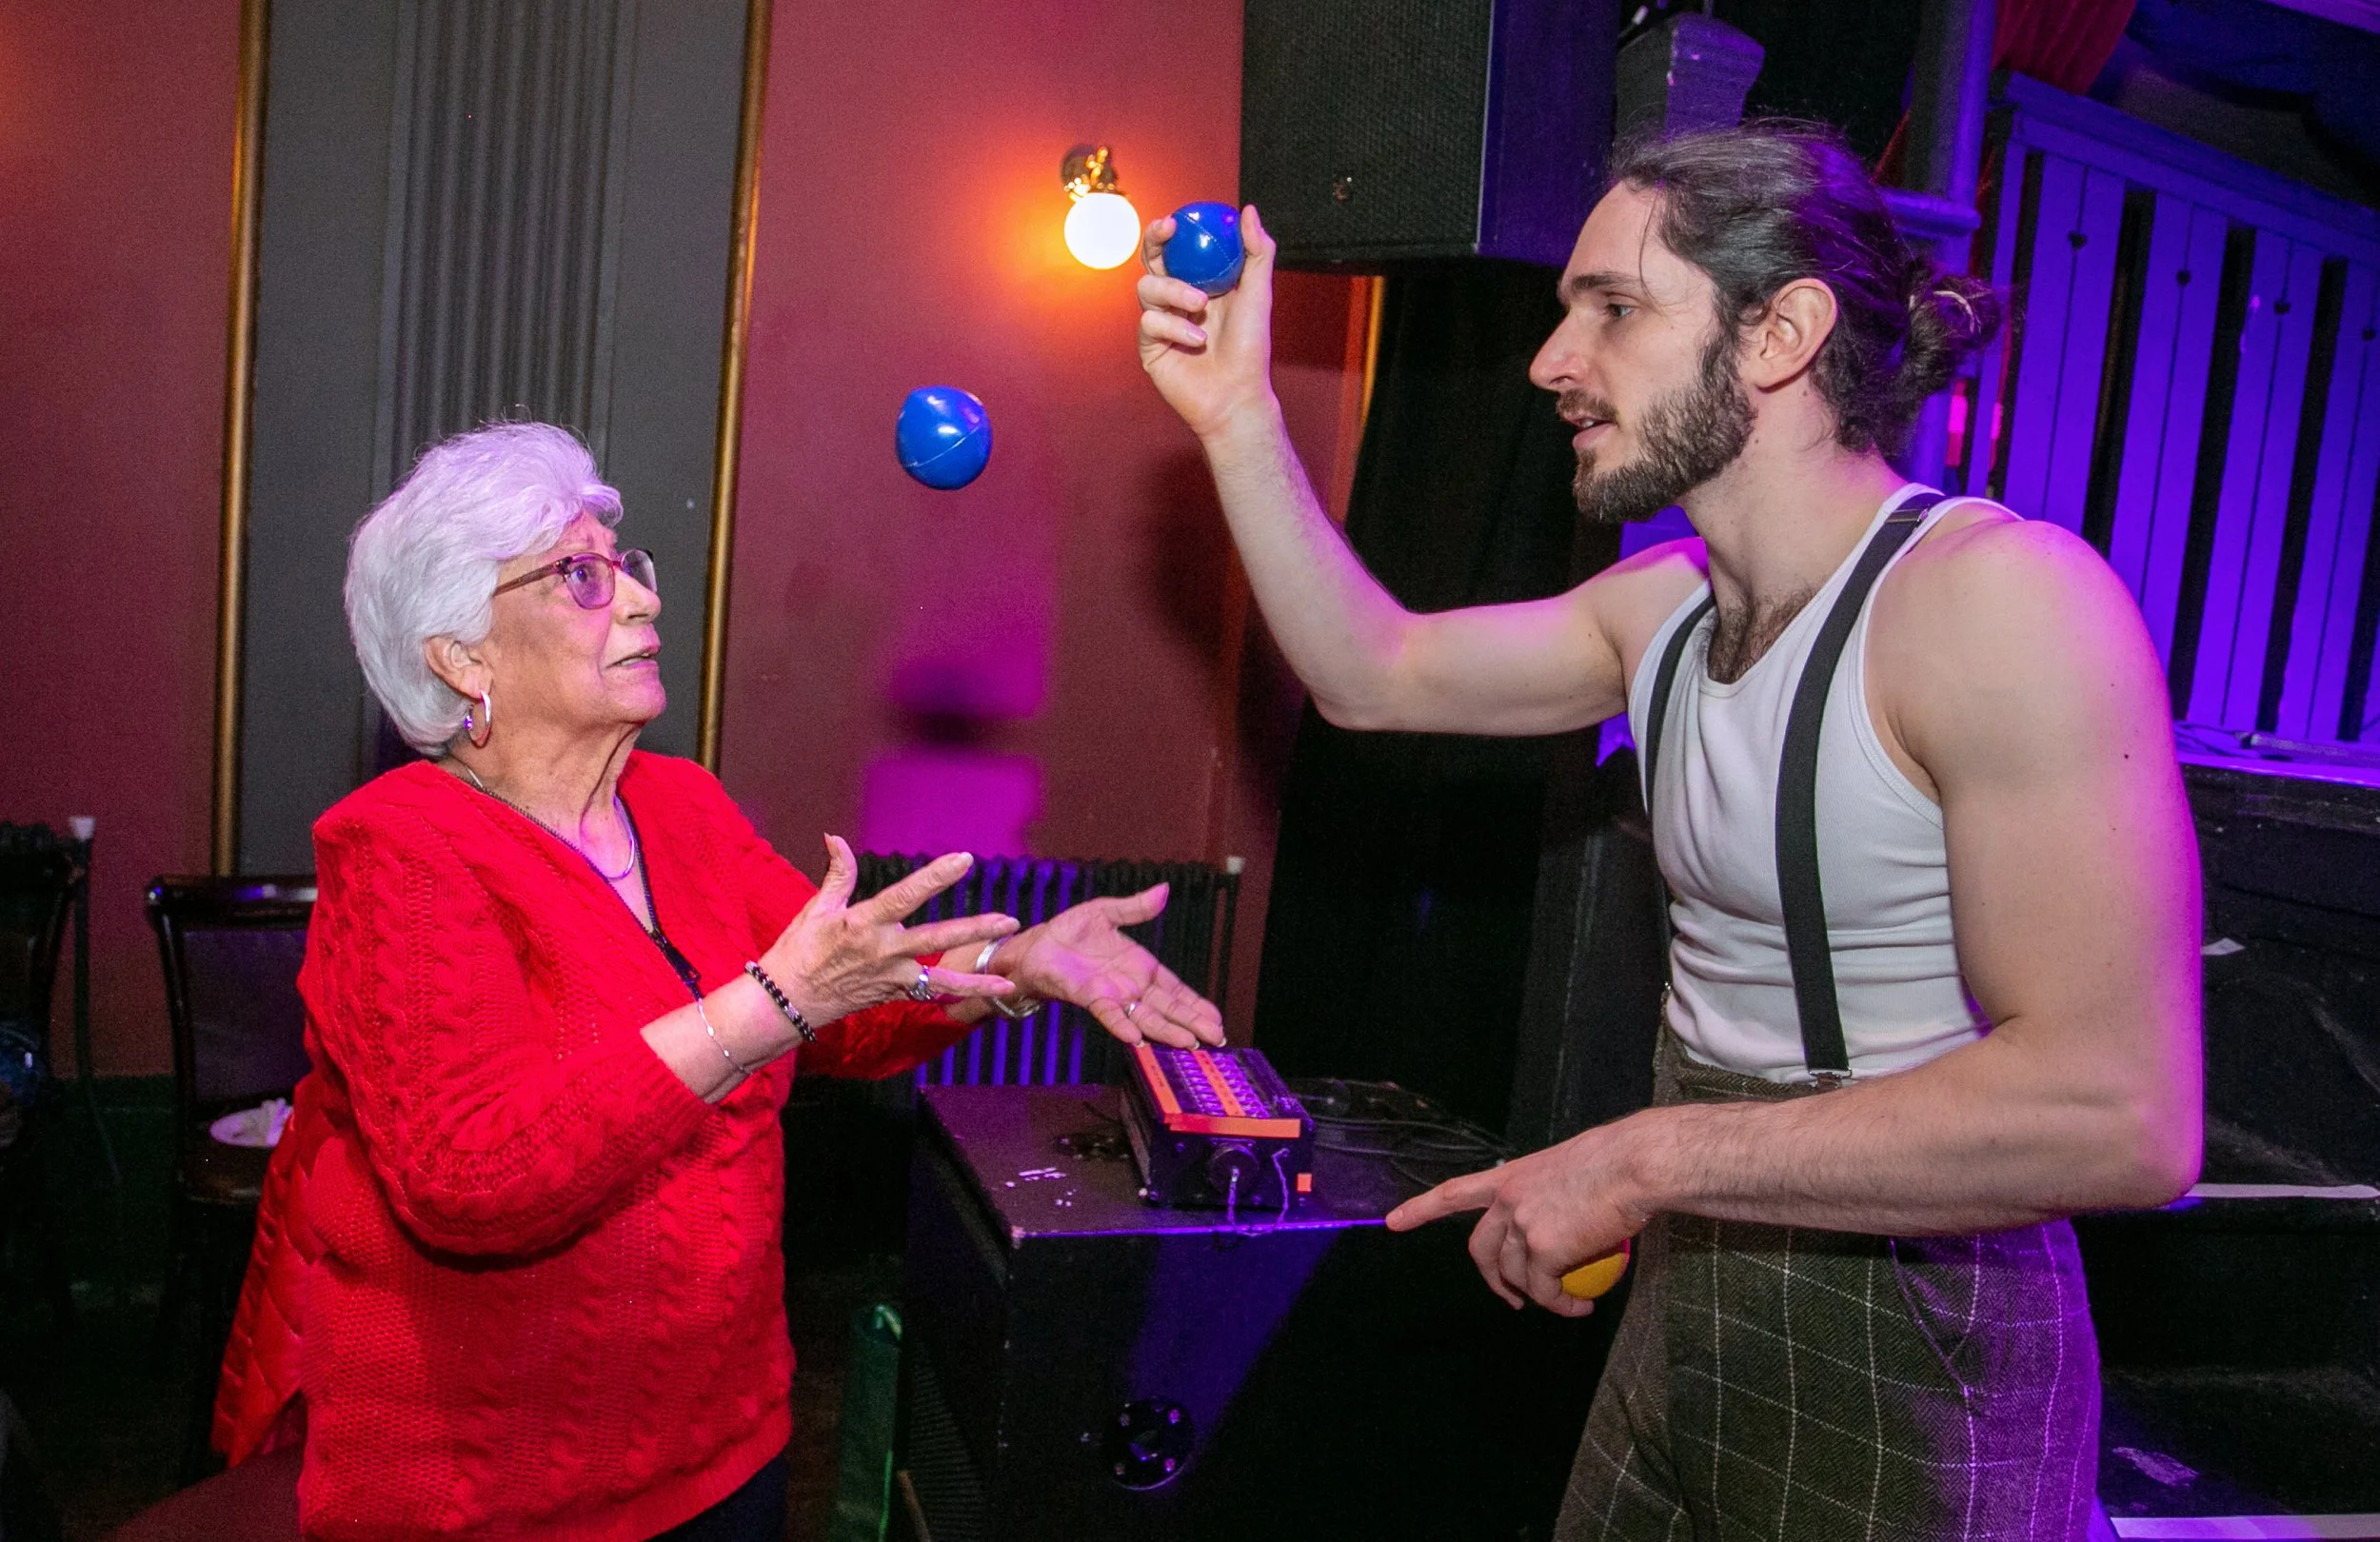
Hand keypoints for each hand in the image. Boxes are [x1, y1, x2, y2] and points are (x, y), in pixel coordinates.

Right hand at [758, 838, 1020, 1026]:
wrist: (787, 1002)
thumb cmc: (798, 951)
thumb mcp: (816, 909)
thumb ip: (837, 874)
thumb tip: (836, 838)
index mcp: (864, 923)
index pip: (906, 895)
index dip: (935, 877)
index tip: (963, 859)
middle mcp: (883, 951)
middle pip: (936, 938)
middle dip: (974, 929)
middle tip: (1008, 920)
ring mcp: (891, 977)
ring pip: (941, 978)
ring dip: (976, 979)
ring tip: (1008, 978)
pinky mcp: (893, 994)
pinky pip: (931, 994)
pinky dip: (960, 994)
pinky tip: (988, 995)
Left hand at [991, 884, 1225, 1047]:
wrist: (1036, 945)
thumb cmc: (1069, 931)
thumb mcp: (1106, 912)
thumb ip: (1135, 907)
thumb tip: (1164, 889)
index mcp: (1140, 967)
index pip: (1176, 989)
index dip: (1196, 1004)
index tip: (1217, 1019)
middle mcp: (1131, 986)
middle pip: (1169, 1008)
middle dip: (1193, 1023)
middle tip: (1217, 1039)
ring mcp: (1112, 995)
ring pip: (1146, 1016)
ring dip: (1167, 1030)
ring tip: (1189, 1044)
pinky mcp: (1089, 997)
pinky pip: (1109, 1014)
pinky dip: (1122, 1025)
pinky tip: (1138, 1039)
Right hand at [1137, 205, 1280, 441]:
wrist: (1236, 395)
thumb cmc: (1251, 347)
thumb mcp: (1258, 294)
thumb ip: (1257, 251)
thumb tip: (1247, 210)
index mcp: (1199, 283)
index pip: (1177, 249)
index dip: (1170, 230)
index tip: (1177, 219)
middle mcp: (1176, 299)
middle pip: (1151, 260)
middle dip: (1153, 241)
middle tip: (1166, 232)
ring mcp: (1160, 321)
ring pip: (1146, 287)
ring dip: (1173, 290)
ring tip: (1200, 306)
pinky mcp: (1149, 345)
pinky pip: (1149, 321)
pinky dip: (1174, 326)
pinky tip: (1196, 341)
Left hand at [1384, 1124, 1652, 1316]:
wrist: (1635, 1165)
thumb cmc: (1619, 1161)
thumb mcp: (1571, 1169)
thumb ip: (1553, 1195)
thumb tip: (1568, 1219)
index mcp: (1513, 1175)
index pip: (1455, 1192)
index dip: (1421, 1209)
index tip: (1391, 1222)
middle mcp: (1508, 1199)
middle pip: (1481, 1249)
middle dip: (1491, 1279)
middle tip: (1514, 1299)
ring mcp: (1522, 1224)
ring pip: (1516, 1275)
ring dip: (1539, 1298)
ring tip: (1570, 1304)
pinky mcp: (1544, 1249)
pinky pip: (1546, 1290)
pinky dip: (1562, 1305)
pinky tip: (1581, 1306)